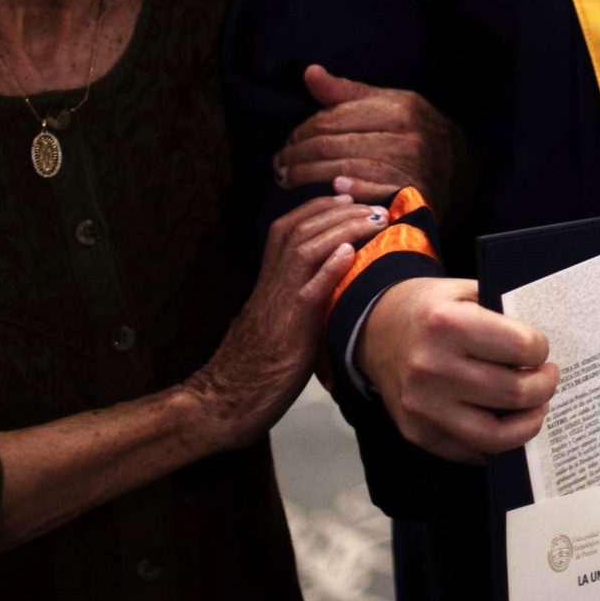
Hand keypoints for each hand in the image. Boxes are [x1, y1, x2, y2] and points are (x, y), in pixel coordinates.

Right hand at [186, 195, 380, 448]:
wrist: (227, 401)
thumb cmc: (257, 366)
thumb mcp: (279, 321)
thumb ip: (298, 297)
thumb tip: (330, 282)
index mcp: (268, 281)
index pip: (288, 227)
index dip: (319, 208)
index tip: (348, 199)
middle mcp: (271, 284)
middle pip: (298, 229)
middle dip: (337, 210)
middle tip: (371, 204)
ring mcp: (278, 303)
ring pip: (303, 249)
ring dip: (341, 229)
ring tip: (372, 220)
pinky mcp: (288, 328)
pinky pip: (307, 292)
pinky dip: (328, 270)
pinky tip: (349, 254)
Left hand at [275, 65, 469, 208]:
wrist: (462, 167)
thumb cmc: (415, 132)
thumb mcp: (389, 103)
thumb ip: (347, 93)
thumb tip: (310, 73)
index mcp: (396, 107)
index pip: (332, 119)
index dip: (302, 132)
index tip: (286, 144)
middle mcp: (405, 135)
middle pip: (333, 145)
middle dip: (297, 156)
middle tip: (279, 165)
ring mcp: (409, 166)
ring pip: (342, 168)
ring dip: (308, 176)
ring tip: (288, 179)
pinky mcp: (411, 194)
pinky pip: (367, 193)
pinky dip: (344, 191)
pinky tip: (325, 193)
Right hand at [356, 277, 558, 464]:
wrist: (375, 331)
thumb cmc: (430, 309)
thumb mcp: (464, 291)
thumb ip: (503, 313)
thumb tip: (546, 349)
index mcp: (446, 324)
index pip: (520, 347)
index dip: (540, 349)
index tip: (540, 349)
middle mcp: (431, 368)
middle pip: (514, 393)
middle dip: (544, 386)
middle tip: (547, 378)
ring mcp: (423, 406)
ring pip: (496, 435)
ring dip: (529, 422)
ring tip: (536, 406)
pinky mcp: (418, 433)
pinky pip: (472, 451)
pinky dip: (499, 442)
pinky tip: (508, 422)